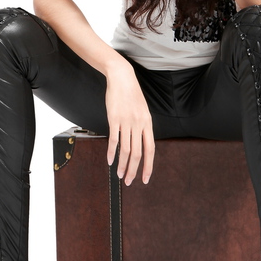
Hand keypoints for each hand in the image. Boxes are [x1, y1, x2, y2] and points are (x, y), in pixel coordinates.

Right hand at [104, 63, 154, 185]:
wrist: (122, 78)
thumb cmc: (132, 94)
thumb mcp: (142, 111)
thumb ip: (142, 126)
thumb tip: (140, 142)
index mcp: (148, 123)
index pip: (150, 149)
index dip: (148, 165)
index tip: (145, 178)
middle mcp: (139, 124)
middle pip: (138, 153)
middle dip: (134, 170)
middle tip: (130, 182)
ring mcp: (127, 122)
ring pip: (126, 150)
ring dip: (123, 165)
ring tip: (120, 175)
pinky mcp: (114, 119)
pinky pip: (114, 140)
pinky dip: (112, 153)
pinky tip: (110, 161)